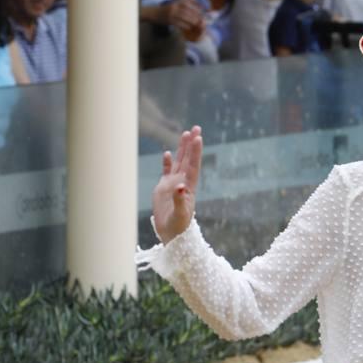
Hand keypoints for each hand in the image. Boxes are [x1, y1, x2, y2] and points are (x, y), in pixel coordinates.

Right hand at [152, 126, 202, 242]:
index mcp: (189, 187)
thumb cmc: (178, 227)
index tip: (198, 138)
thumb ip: (179, 200)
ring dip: (182, 148)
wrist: (172, 235)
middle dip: (192, 144)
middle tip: (196, 128)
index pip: (193, 165)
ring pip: (178, 162)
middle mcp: (182, 182)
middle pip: (188, 159)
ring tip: (185, 133)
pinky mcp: (164, 188)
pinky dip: (167, 162)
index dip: (196, 152)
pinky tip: (167, 153)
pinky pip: (166, 172)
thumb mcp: (180, 214)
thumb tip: (180, 186)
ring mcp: (173, 184)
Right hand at [161, 0, 202, 32]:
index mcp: (176, 3)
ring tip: (196, 24)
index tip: (201, 12)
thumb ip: (182, 7)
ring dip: (191, 21)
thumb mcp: (174, 5)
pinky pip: (179, 23)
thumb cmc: (166, 10)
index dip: (195, 8)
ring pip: (184, 18)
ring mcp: (171, 14)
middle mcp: (174, 8)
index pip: (187, 5)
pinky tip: (189, 27)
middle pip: (187, 12)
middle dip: (194, 16)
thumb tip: (194, 10)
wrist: (154, 13)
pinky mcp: (169, 21)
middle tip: (200, 20)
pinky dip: (185, 25)